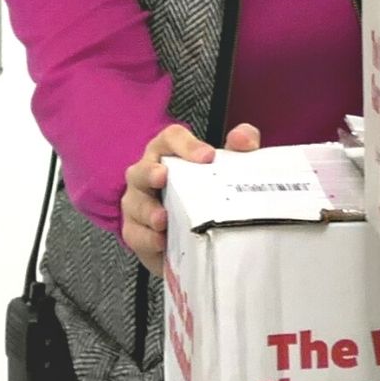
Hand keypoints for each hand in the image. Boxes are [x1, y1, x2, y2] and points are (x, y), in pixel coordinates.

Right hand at [121, 122, 260, 273]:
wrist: (201, 235)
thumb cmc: (209, 191)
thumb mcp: (229, 165)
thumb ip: (241, 144)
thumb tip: (244, 139)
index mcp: (169, 153)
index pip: (171, 138)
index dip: (186, 144)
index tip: (207, 156)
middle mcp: (148, 174)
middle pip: (142, 169)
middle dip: (150, 173)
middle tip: (162, 177)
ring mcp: (138, 204)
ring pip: (135, 203)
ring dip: (148, 210)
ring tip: (162, 219)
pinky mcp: (137, 232)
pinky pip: (136, 234)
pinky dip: (147, 238)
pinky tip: (161, 241)